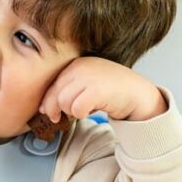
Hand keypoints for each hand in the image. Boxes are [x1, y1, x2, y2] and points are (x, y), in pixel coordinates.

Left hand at [39, 57, 167, 121]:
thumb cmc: (112, 91)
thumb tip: (43, 108)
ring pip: (64, 102)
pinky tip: (92, 110)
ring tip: (85, 110)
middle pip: (56, 95)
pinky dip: (82, 114)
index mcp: (77, 64)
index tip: (51, 113)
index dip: (48, 101)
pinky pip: (77, 109)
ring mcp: (89, 77)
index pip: (52, 85)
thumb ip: (66, 91)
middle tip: (66, 117)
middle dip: (58, 110)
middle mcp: (81, 67)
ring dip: (72, 112)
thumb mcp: (86, 85)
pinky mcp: (97, 90)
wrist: (138, 94)